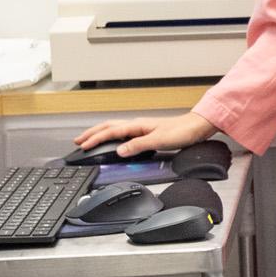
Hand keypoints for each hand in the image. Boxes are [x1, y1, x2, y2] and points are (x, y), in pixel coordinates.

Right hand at [74, 111, 220, 155]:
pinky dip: (113, 135)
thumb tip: (119, 151)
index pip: (110, 132)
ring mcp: (142, 127)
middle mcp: (137, 124)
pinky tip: (114, 141)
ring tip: (90, 139)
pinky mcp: (147, 131)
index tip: (82, 146)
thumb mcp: (159, 141)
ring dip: (101, 133)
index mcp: (137, 126)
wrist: (197, 127)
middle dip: (92, 133)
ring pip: (115, 128)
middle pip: (108, 127)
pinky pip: (123, 132)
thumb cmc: (181, 132)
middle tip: (78, 141)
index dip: (95, 139)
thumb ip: (138, 146)